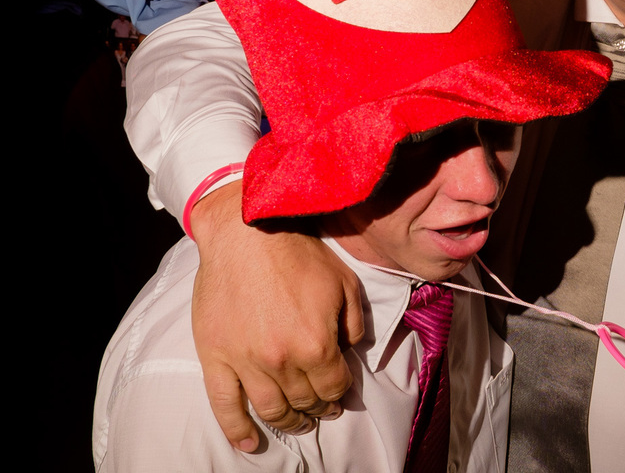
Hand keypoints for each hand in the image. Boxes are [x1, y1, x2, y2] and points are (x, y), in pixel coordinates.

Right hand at [189, 181, 364, 450]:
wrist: (248, 234)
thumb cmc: (300, 254)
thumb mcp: (345, 284)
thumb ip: (354, 324)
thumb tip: (352, 351)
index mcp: (317, 345)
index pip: (334, 387)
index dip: (340, 393)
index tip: (341, 394)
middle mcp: (282, 362)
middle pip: (305, 400)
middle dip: (317, 407)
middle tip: (321, 407)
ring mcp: (246, 363)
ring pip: (270, 409)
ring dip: (288, 422)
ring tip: (297, 423)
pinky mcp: (216, 358)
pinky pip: (224, 405)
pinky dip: (236, 430)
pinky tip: (249, 444)